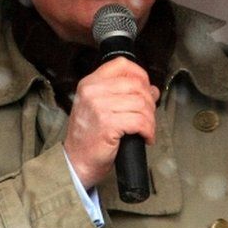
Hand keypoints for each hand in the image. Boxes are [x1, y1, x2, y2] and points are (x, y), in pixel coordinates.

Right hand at [64, 57, 159, 188]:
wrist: (76, 162)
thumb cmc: (88, 138)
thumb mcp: (98, 108)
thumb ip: (122, 94)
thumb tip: (152, 90)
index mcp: (89, 84)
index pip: (121, 65)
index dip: (140, 74)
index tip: (146, 88)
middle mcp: (92, 92)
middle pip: (136, 84)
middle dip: (149, 101)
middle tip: (148, 115)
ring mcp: (99, 107)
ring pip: (141, 103)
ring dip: (150, 119)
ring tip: (147, 129)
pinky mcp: (108, 124)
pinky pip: (140, 121)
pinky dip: (148, 130)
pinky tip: (145, 136)